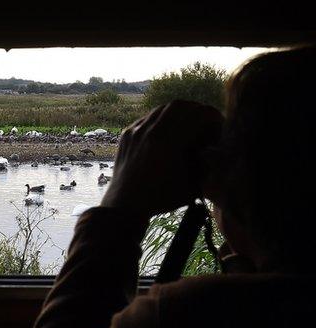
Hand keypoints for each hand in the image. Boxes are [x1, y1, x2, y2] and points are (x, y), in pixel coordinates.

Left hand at [101, 100, 222, 217]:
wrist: (124, 205)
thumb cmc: (162, 198)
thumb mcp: (193, 185)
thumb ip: (209, 165)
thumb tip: (220, 146)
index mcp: (168, 143)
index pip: (197, 115)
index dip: (212, 117)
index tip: (218, 126)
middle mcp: (150, 132)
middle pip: (180, 105)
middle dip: (196, 110)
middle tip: (204, 121)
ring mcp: (136, 131)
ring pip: (162, 108)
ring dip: (179, 112)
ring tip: (188, 125)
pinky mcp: (127, 133)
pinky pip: (148, 117)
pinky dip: (162, 119)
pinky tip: (168, 132)